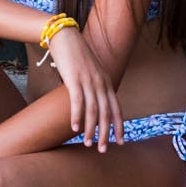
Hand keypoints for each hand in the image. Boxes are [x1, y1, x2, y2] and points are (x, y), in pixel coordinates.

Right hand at [45, 26, 122, 151]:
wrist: (65, 37)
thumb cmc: (76, 56)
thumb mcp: (90, 72)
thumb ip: (95, 86)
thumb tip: (93, 102)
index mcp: (107, 82)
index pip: (117, 108)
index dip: (119, 126)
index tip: (120, 141)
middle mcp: (101, 83)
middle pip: (107, 113)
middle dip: (105, 133)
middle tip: (102, 149)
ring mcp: (88, 81)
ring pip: (93, 110)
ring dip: (91, 129)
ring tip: (87, 143)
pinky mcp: (75, 79)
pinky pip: (78, 102)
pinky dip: (77, 116)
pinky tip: (75, 128)